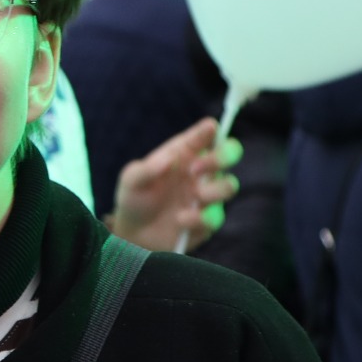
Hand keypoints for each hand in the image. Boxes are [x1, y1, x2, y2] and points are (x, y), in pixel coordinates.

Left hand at [107, 117, 241, 252]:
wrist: (133, 233)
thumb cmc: (134, 198)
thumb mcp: (131, 181)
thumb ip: (146, 169)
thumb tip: (170, 158)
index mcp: (185, 153)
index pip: (206, 134)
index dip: (210, 129)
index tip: (209, 128)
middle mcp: (201, 171)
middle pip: (230, 153)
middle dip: (223, 156)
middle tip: (195, 169)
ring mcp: (207, 195)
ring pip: (230, 185)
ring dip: (214, 190)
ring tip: (194, 196)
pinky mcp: (207, 220)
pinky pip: (216, 217)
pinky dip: (200, 218)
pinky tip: (181, 219)